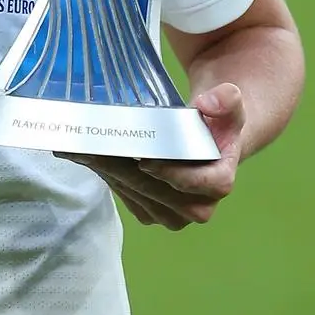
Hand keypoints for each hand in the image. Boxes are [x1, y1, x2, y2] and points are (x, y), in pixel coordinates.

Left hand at [56, 84, 245, 230]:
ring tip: (86, 151)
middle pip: (160, 193)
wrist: (205, 143)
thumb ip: (226, 100)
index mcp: (221, 181)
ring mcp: (173, 214)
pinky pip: (127, 198)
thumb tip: (207, 104)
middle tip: (98, 149)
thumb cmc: (215, 124)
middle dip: (128, 172)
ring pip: (139, 197)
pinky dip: (107, 177)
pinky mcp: (150, 213)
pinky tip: (88, 157)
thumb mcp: (228, 105)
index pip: (202, 185)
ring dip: (110, 174)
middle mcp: (199, 205)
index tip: (146, 160)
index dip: (174, 175)